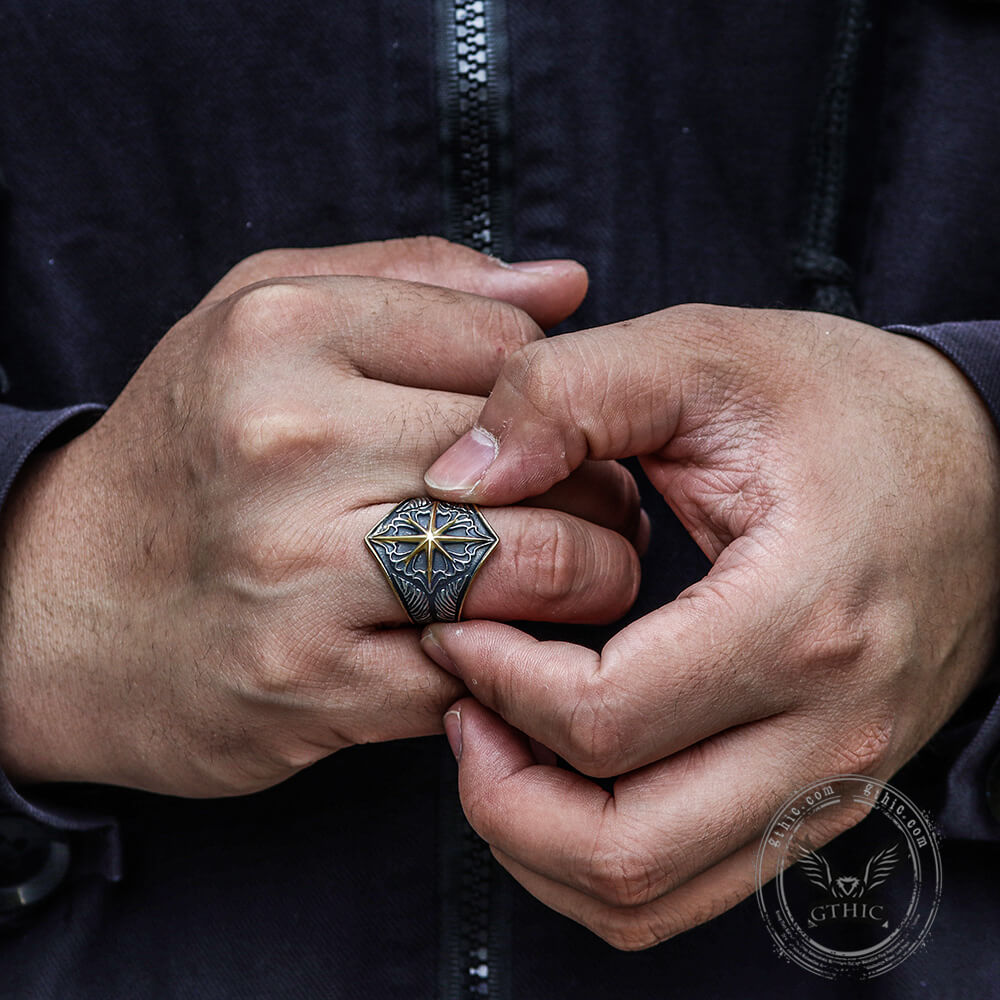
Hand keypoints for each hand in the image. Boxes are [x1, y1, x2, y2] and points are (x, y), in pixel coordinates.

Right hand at [0, 238, 643, 796]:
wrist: (56, 612)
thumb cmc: (188, 453)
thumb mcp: (262, 318)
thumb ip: (418, 281)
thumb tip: (565, 282)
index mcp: (282, 331)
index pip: (510, 344)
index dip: (561, 396)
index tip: (559, 436)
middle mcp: (289, 441)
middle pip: (540, 451)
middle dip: (599, 486)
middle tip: (599, 508)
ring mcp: (300, 569)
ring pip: (539, 562)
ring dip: (592, 573)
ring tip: (580, 570)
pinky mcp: (316, 683)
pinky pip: (486, 663)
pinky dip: (522, 654)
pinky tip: (504, 636)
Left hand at [421, 303, 999, 948]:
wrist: (986, 465)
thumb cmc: (846, 408)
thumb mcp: (705, 357)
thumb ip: (569, 394)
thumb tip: (456, 482)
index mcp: (798, 621)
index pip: (603, 720)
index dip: (494, 679)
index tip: (457, 620)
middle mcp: (827, 734)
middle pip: (620, 848)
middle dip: (499, 790)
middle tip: (459, 704)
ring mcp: (831, 784)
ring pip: (647, 897)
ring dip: (538, 840)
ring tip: (496, 742)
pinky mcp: (821, 798)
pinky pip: (687, 886)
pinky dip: (594, 856)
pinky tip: (559, 772)